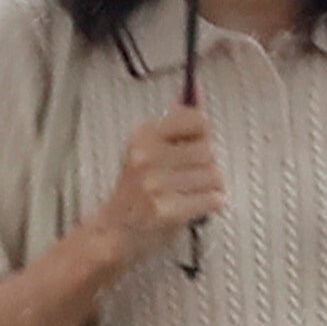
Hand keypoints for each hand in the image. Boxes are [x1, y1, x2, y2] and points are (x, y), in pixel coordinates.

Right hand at [85, 102, 225, 268]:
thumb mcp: (145, 150)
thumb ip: (173, 123)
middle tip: (192, 178)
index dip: (203, 136)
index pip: (197, 120)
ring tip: (194, 194)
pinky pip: (211, 200)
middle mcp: (146, 156)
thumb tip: (196, 92)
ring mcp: (155, 184)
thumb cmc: (133, 192)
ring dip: (212, 188)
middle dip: (208, 166)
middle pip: (209, 150)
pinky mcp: (166, 210)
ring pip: (214, 175)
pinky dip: (211, 205)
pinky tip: (198, 206)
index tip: (196, 146)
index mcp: (142, 135)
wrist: (112, 233)